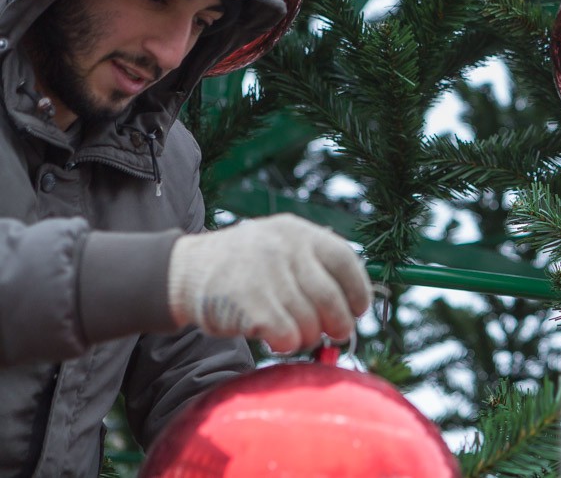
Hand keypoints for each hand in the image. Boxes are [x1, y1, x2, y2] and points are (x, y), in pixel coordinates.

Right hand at [167, 213, 371, 352]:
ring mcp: (267, 276)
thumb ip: (313, 264)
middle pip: (331, 298)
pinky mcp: (251, 304)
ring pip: (311, 322)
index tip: (359, 309)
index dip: (358, 290)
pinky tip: (276, 338)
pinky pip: (288, 336)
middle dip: (339, 323)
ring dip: (309, 336)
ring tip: (297, 334)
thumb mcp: (278, 244)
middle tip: (337, 333)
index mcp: (298, 232)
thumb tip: (354, 302)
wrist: (184, 272)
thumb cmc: (243, 265)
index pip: (345, 260)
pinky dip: (287, 344)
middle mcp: (285, 249)